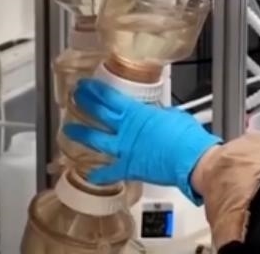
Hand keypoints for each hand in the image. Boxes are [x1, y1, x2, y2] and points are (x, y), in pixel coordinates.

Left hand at [63, 79, 220, 201]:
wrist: (191, 159)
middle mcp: (126, 130)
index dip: (95, 91)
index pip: (110, 98)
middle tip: (75, 97)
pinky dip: (99, 174)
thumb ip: (159, 114)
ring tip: (68, 130)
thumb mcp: (173, 115)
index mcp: (137, 113)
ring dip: (81, 134)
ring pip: (96, 140)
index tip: (85, 85)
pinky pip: (110, 171)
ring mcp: (124, 149)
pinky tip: (90, 174)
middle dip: (85, 103)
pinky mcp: (129, 167)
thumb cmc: (186, 136)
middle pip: (99, 113)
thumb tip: (157, 114)